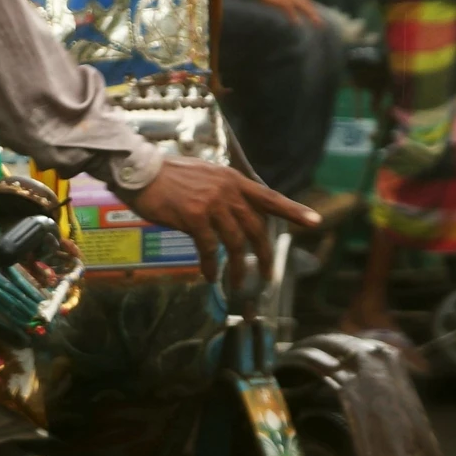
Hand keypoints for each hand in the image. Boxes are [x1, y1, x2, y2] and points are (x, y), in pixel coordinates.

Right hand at [122, 157, 321, 284]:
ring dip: (238, 267)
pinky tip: (208, 275)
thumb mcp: (205, 176)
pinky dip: (210, 265)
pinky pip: (209, 248)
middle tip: (269, 275)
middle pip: (257, 227)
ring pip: (235, 243)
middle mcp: (228, 190)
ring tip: (237, 284)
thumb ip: (224, 191)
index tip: (315, 221)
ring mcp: (212, 204)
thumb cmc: (168, 176)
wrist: (140, 171)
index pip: (270, 197)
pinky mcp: (194, 218)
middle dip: (265, 255)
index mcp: (233, 180)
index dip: (293, 210)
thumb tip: (236, 212)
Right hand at [256, 0, 323, 26]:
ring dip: (310, 15)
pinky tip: (297, 23)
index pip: (307, 3)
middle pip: (307, 5)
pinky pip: (290, 9)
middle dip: (315, 15)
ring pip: (302, 7)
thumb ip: (290, 0)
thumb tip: (293, 8)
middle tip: (321, 25)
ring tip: (315, 23)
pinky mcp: (281, 0)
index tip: (318, 20)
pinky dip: (294, 16)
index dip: (313, 12)